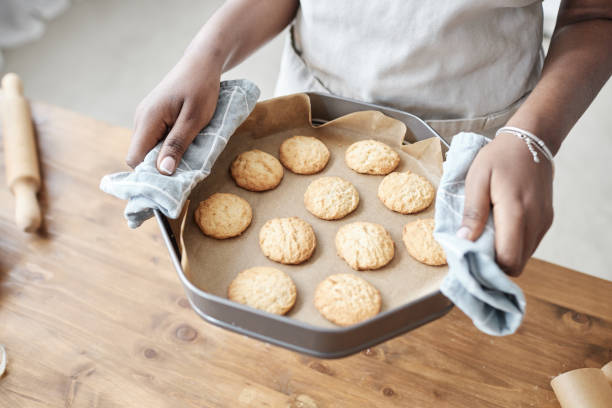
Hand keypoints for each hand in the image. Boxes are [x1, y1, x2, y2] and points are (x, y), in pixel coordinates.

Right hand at [126, 58, 220, 173]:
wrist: (202, 63)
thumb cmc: (201, 89)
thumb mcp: (194, 120)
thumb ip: (177, 145)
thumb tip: (163, 172)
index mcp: (147, 120)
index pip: (135, 159)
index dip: (149, 175)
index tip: (170, 184)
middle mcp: (141, 119)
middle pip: (140, 156)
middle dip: (158, 168)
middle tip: (183, 174)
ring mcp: (146, 117)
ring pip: (148, 148)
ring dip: (165, 157)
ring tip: (187, 158)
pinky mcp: (154, 116)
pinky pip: (155, 139)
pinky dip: (167, 146)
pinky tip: (185, 145)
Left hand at [457, 132, 553, 275]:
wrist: (529, 141)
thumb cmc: (499, 158)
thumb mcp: (477, 180)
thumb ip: (473, 212)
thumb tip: (464, 241)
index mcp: (516, 212)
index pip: (508, 259)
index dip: (489, 266)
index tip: (470, 258)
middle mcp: (535, 221)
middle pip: (516, 264)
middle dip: (494, 263)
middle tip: (474, 249)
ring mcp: (544, 222)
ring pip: (524, 256)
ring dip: (504, 254)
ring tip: (485, 237)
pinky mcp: (546, 220)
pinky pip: (529, 244)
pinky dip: (514, 244)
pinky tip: (499, 229)